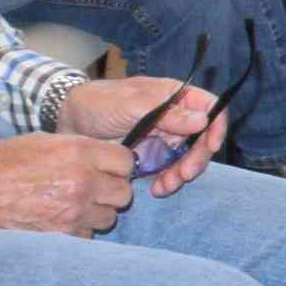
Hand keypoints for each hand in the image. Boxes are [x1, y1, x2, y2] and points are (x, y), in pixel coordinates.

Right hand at [0, 131, 136, 233]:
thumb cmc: (2, 162)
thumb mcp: (42, 141)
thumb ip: (77, 148)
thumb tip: (101, 156)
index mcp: (78, 152)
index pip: (126, 162)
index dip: (118, 167)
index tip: (109, 170)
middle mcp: (83, 181)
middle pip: (123, 193)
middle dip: (111, 192)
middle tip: (93, 190)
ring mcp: (74, 211)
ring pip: (108, 217)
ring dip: (95, 213)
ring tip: (73, 206)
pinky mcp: (62, 234)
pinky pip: (86, 235)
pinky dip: (78, 231)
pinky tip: (60, 220)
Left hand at [62, 74, 226, 191]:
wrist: (69, 122)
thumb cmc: (98, 103)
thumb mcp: (131, 105)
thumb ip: (167, 113)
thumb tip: (202, 120)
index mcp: (174, 96)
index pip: (209, 107)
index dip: (216, 126)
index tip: (210, 146)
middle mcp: (175, 116)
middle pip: (203, 138)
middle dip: (197, 159)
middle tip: (184, 175)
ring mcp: (164, 137)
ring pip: (188, 158)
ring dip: (182, 175)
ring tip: (166, 187)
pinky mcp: (153, 156)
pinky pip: (169, 171)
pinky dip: (168, 182)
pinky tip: (157, 189)